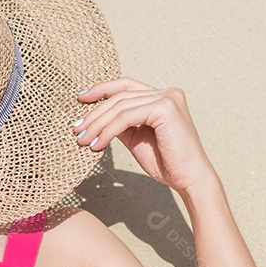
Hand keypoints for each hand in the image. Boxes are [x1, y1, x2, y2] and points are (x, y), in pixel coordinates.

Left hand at [72, 78, 216, 194]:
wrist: (189, 180)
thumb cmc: (166, 162)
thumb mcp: (136, 138)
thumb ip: (121, 124)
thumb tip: (94, 118)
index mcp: (163, 97)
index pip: (127, 86)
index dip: (102, 89)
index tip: (80, 99)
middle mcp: (167, 93)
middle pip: (120, 97)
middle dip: (95, 114)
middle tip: (77, 130)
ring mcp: (168, 98)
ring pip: (121, 107)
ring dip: (98, 125)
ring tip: (83, 140)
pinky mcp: (165, 108)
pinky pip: (127, 117)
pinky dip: (109, 130)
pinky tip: (98, 144)